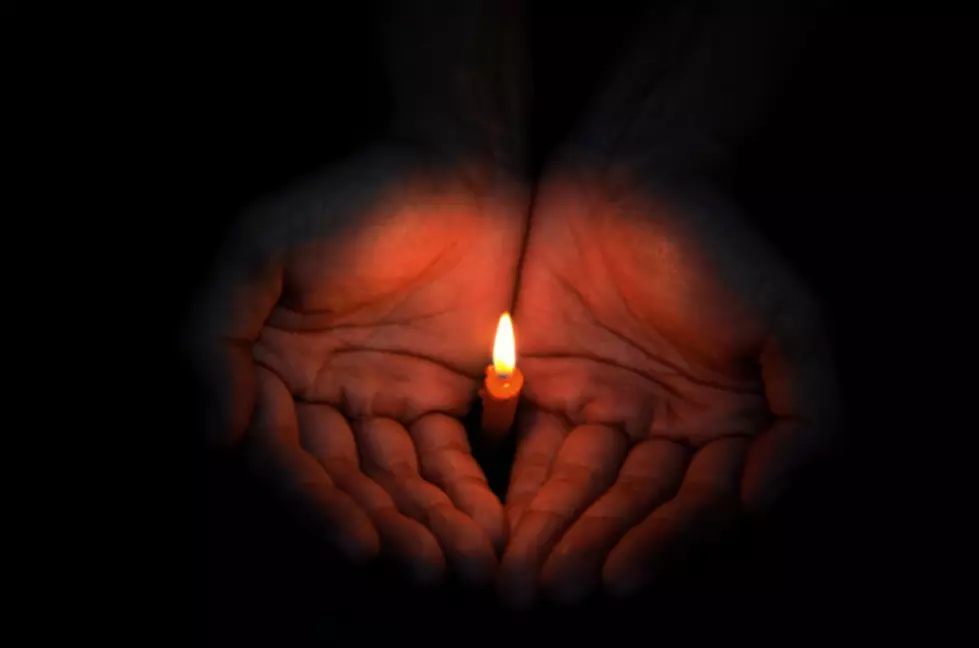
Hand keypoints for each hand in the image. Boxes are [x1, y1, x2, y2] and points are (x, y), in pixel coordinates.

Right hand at [188, 145, 526, 584]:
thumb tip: (214, 433)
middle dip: (383, 526)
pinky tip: (487, 528)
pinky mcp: (441, 395)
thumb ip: (217, 335)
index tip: (361, 542)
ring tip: (463, 563)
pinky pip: (448, 456)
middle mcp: (320, 395)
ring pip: (398, 479)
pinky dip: (465, 493)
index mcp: (269, 369)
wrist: (453, 168)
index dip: (316, 502)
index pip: (284, 454)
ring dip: (427, 524)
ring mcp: (382, 399)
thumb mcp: (261, 248)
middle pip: (344, 480)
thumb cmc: (351, 199)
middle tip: (423, 567)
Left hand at [498, 160, 839, 606]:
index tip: (619, 578)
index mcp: (723, 426)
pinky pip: (529, 447)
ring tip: (520, 579)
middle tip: (554, 593)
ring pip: (576, 486)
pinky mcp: (544, 385)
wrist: (634, 174)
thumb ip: (805, 416)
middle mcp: (663, 430)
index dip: (658, 542)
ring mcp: (602, 410)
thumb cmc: (718, 244)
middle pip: (627, 504)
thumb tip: (765, 502)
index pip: (692, 503)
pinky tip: (497, 524)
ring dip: (550, 533)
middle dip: (591, 548)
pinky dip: (515, 486)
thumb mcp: (788, 323)